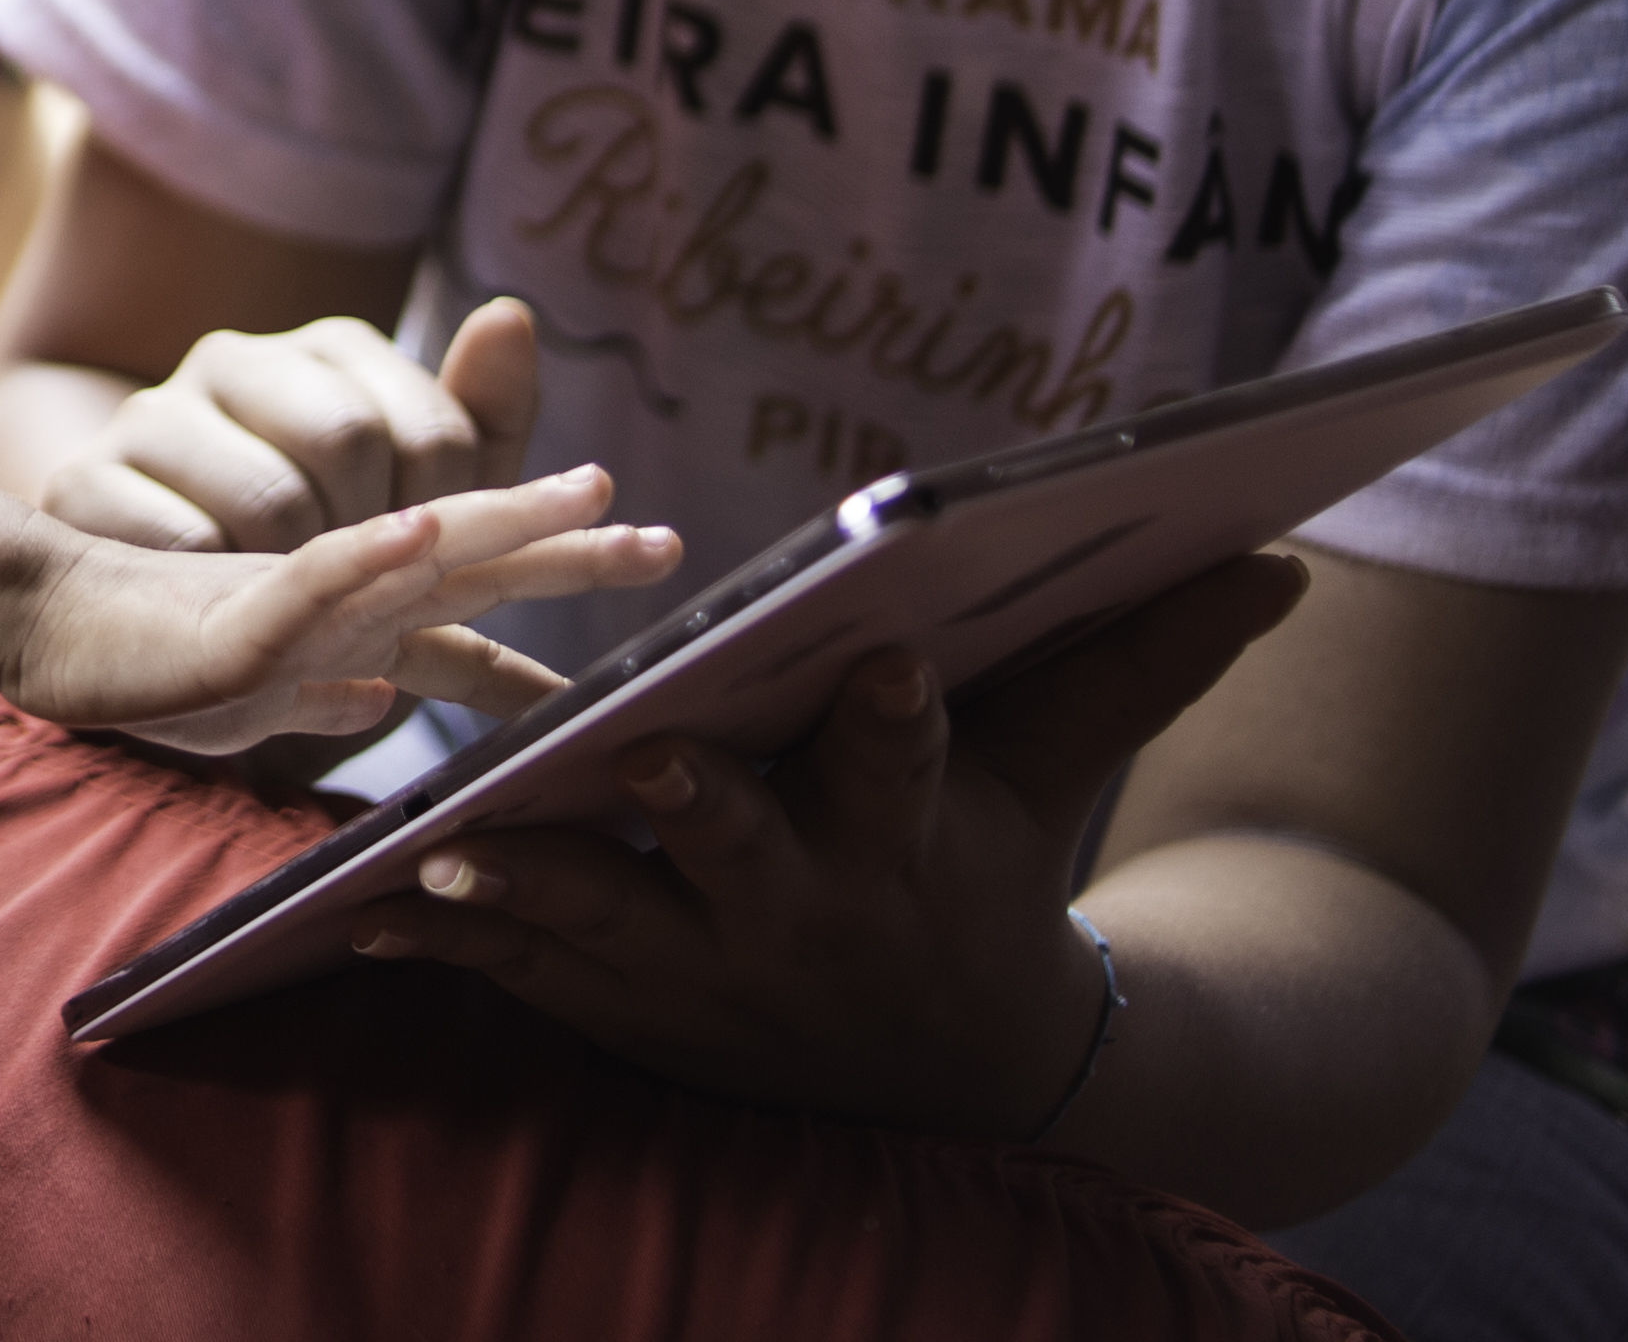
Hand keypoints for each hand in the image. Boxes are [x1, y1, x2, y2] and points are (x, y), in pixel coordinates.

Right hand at [0, 466, 672, 755]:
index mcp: (360, 608)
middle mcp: (339, 583)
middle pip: (473, 547)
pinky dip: (369, 559)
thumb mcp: (267, 683)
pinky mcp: (228, 617)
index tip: (654, 563)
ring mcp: (287, 591)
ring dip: (501, 524)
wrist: (44, 620)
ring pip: (412, 544)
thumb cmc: (155, 647)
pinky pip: (308, 579)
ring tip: (589, 499)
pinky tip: (423, 535)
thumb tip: (384, 698)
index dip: (561, 579)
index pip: (476, 594)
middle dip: (571, 540)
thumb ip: (328, 687)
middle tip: (665, 533)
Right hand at [46, 296, 541, 551]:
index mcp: (328, 352)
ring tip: (285, 599)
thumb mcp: (414, 504)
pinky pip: (186, 540)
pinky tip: (220, 597)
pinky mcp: (87, 480)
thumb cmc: (305, 549)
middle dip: (371, 543)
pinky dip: (224, 591)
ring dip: (295, 574)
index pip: (435, 428)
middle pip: (352, 442)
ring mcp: (157, 414)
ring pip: (274, 498)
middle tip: (363, 599)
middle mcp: (238, 359)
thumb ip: (484, 418)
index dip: (454, 523)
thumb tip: (514, 311)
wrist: (127, 592)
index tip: (431, 573)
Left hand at [335, 551, 1315, 1132]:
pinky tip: (349, 910)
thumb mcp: (1059, 774)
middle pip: (739, 851)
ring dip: (523, 886)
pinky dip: (439, 945)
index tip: (881, 660)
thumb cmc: (993, 871)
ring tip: (440, 843)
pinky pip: (518, 976)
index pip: (906, 765)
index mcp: (905, 836)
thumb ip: (1141, 659)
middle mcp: (802, 911)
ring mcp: (704, 975)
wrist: (950, 1069)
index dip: (894, 719)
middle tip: (632, 751)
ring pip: (604, 922)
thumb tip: (1278, 558)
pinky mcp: (621, 1010)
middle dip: (690, 807)